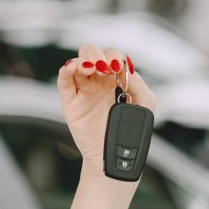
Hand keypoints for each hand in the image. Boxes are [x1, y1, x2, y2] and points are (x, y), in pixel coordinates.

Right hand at [57, 44, 155, 176]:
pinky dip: (66, 69)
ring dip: (85, 59)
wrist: (114, 155)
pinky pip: (64, 80)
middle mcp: (98, 81)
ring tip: (94, 69)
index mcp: (116, 79)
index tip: (118, 68)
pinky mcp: (70, 101)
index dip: (115, 57)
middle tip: (106, 68)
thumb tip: (127, 69)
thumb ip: (139, 85)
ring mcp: (83, 89)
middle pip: (92, 53)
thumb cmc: (128, 131)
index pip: (112, 56)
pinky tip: (72, 67)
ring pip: (78, 62)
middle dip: (98, 55)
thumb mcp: (144, 105)